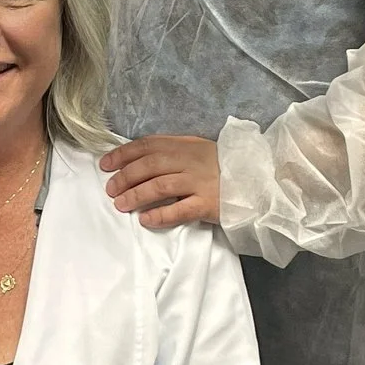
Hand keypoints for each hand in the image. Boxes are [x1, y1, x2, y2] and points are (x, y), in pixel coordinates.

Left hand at [100, 133, 221, 227]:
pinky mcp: (208, 204)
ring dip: (136, 195)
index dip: (123, 154)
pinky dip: (159, 215)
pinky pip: (179, 210)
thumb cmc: (223, 167)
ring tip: (121, 204)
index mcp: (186, 145)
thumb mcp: (199, 149)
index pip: (148, 145)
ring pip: (160, 186)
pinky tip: (145, 220)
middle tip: (110, 189)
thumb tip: (138, 158)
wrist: (258, 182)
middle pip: (150, 165)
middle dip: (125, 177)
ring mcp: (200, 183)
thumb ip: (173, 150)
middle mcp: (191, 161)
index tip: (106, 165)